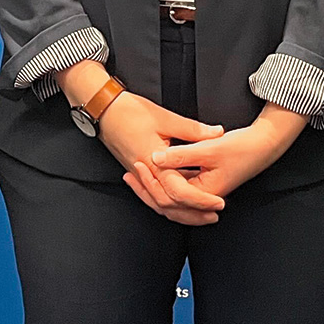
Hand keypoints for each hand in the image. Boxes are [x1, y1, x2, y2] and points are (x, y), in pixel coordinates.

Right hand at [97, 92, 226, 225]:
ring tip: (201, 212)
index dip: (200, 200)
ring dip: (182, 210)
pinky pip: (154, 193)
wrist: (104, 110)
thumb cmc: (131, 112)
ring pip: (161, 203)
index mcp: (153, 163)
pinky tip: (181, 197)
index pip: (180, 192)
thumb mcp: (166, 118)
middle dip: (193, 214)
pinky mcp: (137, 171)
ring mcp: (139, 175)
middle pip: (170, 205)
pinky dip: (169, 199)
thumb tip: (217, 133)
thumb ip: (193, 130)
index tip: (218, 204)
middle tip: (214, 214)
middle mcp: (145, 174)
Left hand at [147, 103, 308, 201]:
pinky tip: (154, 172)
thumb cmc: (241, 147)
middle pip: (168, 204)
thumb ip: (182, 153)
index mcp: (205, 192)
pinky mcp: (204, 186)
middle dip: (147, 191)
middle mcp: (203, 198)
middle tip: (129, 175)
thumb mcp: (209, 148)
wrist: (263, 146)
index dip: (152, 181)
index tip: (138, 164)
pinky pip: (179, 192)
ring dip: (153, 189)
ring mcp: (204, 193)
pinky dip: (164, 184)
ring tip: (134, 176)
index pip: (171, 195)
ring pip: (172, 201)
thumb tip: (156, 157)